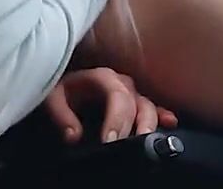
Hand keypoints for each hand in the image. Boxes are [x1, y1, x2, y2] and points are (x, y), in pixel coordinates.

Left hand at [43, 67, 176, 143]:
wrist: (67, 84)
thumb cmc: (62, 89)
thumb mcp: (52, 98)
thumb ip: (62, 115)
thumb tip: (73, 135)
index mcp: (104, 77)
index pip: (118, 96)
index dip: (117, 119)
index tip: (110, 141)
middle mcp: (123, 83)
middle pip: (137, 102)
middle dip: (136, 124)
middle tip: (129, 145)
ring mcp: (132, 92)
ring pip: (148, 105)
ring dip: (150, 123)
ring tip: (147, 139)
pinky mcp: (136, 102)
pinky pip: (154, 107)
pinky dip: (163, 115)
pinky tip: (170, 122)